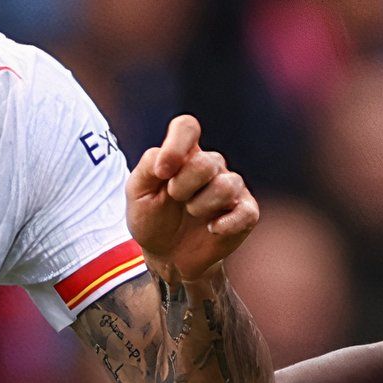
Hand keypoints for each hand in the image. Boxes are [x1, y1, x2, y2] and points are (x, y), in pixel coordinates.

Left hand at [125, 114, 259, 283]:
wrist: (167, 255)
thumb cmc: (152, 218)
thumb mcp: (137, 192)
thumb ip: (148, 166)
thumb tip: (167, 161)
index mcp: (184, 154)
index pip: (187, 127)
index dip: (176, 144)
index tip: (162, 172)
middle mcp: (211, 165)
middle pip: (206, 162)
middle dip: (183, 186)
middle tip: (174, 199)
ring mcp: (231, 188)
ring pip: (226, 185)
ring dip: (201, 205)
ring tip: (191, 213)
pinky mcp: (245, 212)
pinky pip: (245, 212)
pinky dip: (226, 224)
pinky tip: (212, 229)